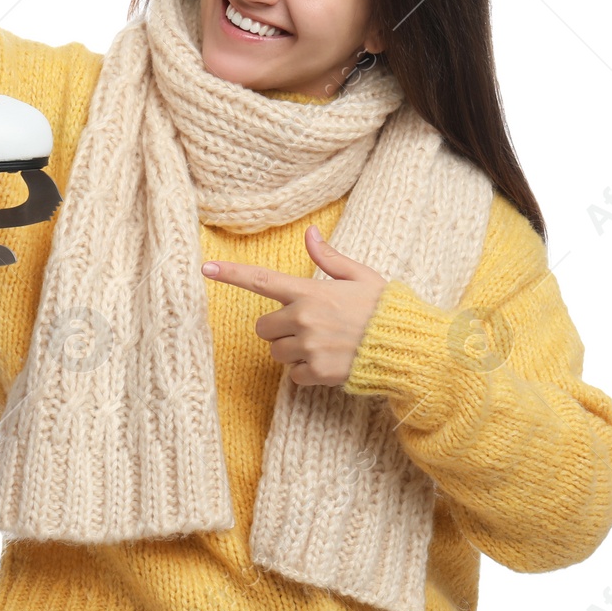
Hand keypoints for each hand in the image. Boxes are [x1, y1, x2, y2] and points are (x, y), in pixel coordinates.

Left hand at [202, 226, 387, 386]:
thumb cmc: (383, 308)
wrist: (405, 346)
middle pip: (264, 327)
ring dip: (291, 350)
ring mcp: (308, 348)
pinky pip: (292, 375)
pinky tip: (328, 362)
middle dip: (279, 328)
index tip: (205, 268)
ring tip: (323, 345)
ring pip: (276, 352)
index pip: (262, 281)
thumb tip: (309, 235)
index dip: (231, 274)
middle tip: (308, 327)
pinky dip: (305, 372)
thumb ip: (328, 259)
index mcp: (310, 292)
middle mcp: (304, 319)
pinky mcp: (316, 373)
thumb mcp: (359, 276)